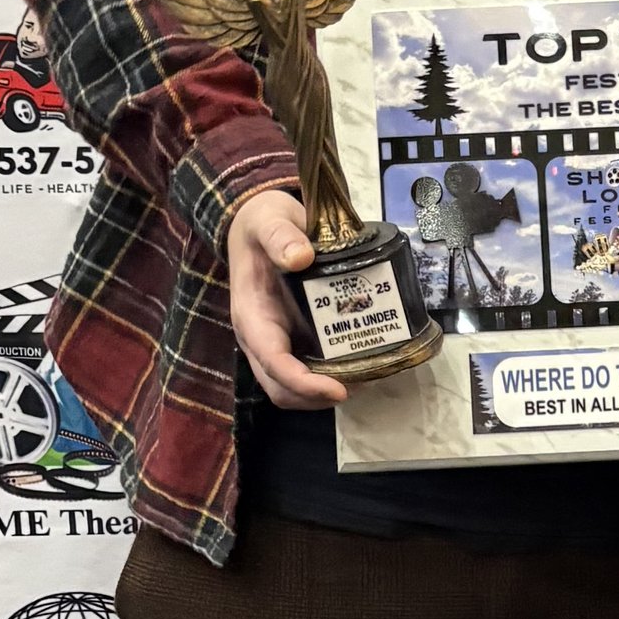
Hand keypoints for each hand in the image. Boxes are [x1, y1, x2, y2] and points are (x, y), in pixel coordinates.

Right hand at [228, 187, 345, 410]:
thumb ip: (280, 236)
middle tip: (362, 385)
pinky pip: (311, 370)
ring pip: (296, 387)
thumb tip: (300, 257)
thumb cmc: (263, 224)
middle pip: (282, 388)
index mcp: (251, 315)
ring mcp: (279, 340)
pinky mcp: (296, 338)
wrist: (261, 224)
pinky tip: (363, 364)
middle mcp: (262, 337)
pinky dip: (334, 377)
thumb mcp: (268, 220)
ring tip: (367, 378)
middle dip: (317, 397)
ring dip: (328, 392)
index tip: (337, 389)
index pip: (272, 362)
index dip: (303, 383)